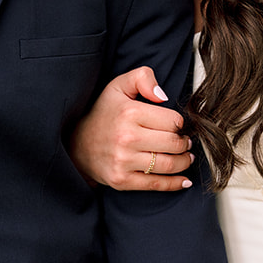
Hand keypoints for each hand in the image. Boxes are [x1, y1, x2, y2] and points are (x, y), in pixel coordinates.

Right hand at [69, 67, 192, 190]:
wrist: (76, 144)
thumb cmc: (103, 114)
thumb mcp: (119, 86)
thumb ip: (143, 78)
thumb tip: (163, 96)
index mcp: (130, 112)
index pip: (174, 121)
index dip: (180, 123)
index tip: (176, 126)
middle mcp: (126, 137)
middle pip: (174, 143)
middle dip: (184, 143)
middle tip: (184, 142)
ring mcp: (123, 161)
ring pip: (169, 164)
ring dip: (184, 162)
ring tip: (185, 157)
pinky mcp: (121, 180)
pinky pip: (156, 184)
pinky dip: (175, 184)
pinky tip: (184, 180)